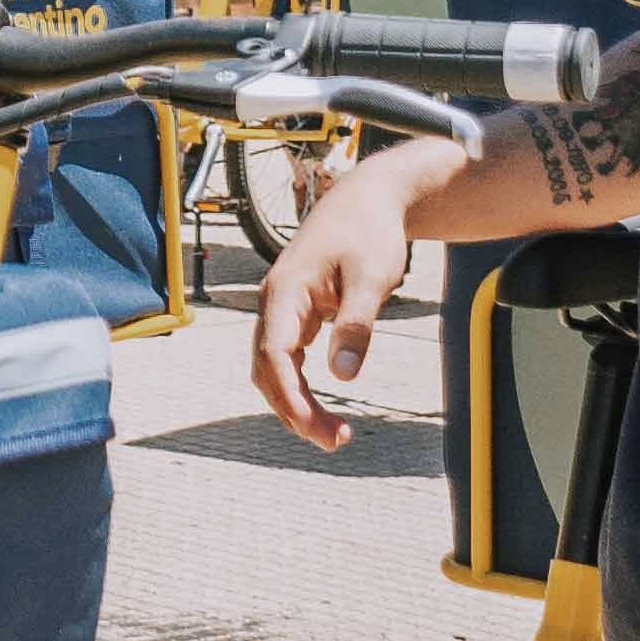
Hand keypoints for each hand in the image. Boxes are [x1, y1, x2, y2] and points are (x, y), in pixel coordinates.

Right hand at [247, 145, 444, 447]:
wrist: (369, 199)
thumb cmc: (370, 232)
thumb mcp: (371, 278)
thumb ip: (356, 324)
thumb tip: (343, 375)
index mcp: (284, 292)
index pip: (274, 355)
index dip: (290, 396)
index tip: (313, 428)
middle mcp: (274, 302)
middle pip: (268, 369)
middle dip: (293, 410)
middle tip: (334, 442)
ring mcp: (282, 308)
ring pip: (274, 367)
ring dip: (295, 402)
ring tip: (333, 433)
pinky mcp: (296, 312)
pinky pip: (287, 358)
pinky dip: (300, 385)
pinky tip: (320, 406)